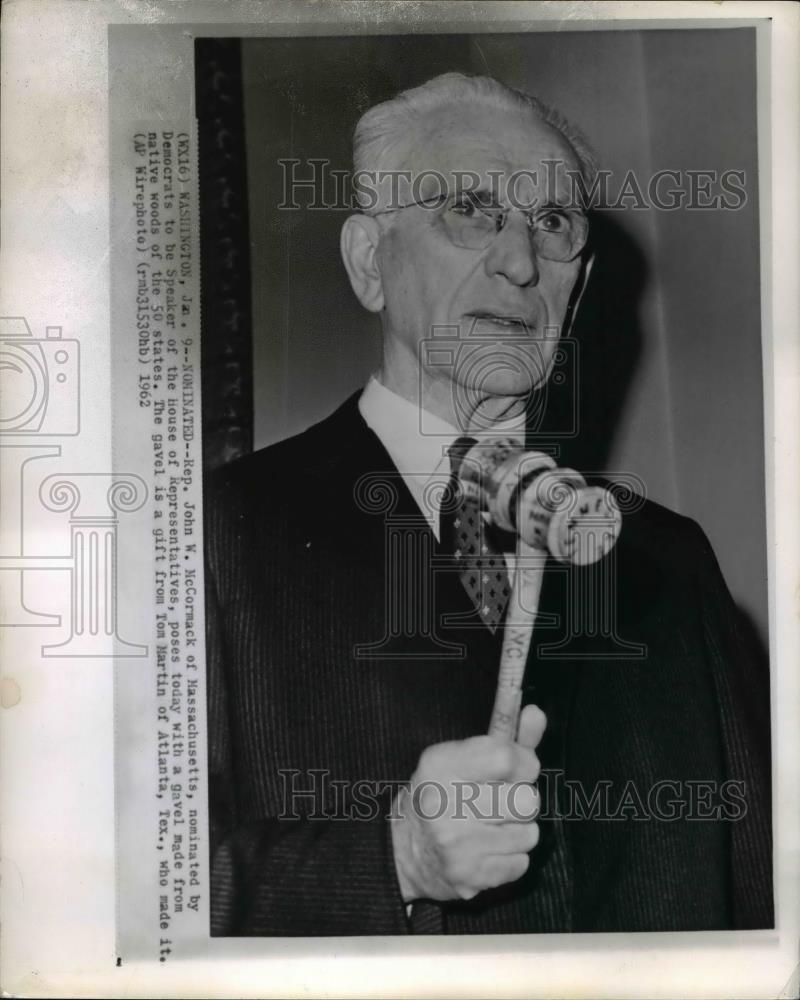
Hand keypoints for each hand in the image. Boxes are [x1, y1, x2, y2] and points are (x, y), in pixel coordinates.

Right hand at [390, 704, 546, 902]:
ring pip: (529, 834)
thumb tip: (536, 712)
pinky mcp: (467, 876)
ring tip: (493, 827)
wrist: (403, 850)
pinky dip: (511, 858)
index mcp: (441, 765)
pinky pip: (521, 864)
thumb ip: (505, 737)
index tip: (517, 768)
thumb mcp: (462, 758)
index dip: (523, 762)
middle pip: (526, 800)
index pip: (506, 758)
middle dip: (521, 800)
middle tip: (501, 801)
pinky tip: (488, 850)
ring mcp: (455, 844)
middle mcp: (444, 804)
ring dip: (518, 830)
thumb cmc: (440, 795)